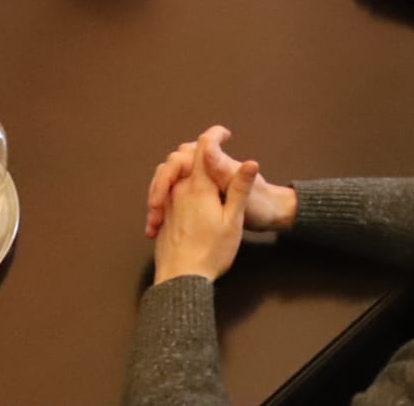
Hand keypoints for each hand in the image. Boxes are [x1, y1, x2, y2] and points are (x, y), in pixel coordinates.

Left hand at [144, 125, 294, 238]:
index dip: (214, 135)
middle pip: (182, 156)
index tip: (225, 133)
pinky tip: (184, 196)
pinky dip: (172, 182)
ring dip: (182, 165)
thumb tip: (251, 162)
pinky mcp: (162, 215)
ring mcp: (167, 202)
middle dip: (196, 149)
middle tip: (213, 151)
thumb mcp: (233, 221)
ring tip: (197, 170)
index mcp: (198, 186)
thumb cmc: (211, 252)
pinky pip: (163, 189)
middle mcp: (178, 189)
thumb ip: (240, 189)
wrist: (181, 280)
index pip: (204, 148)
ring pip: (169, 171)